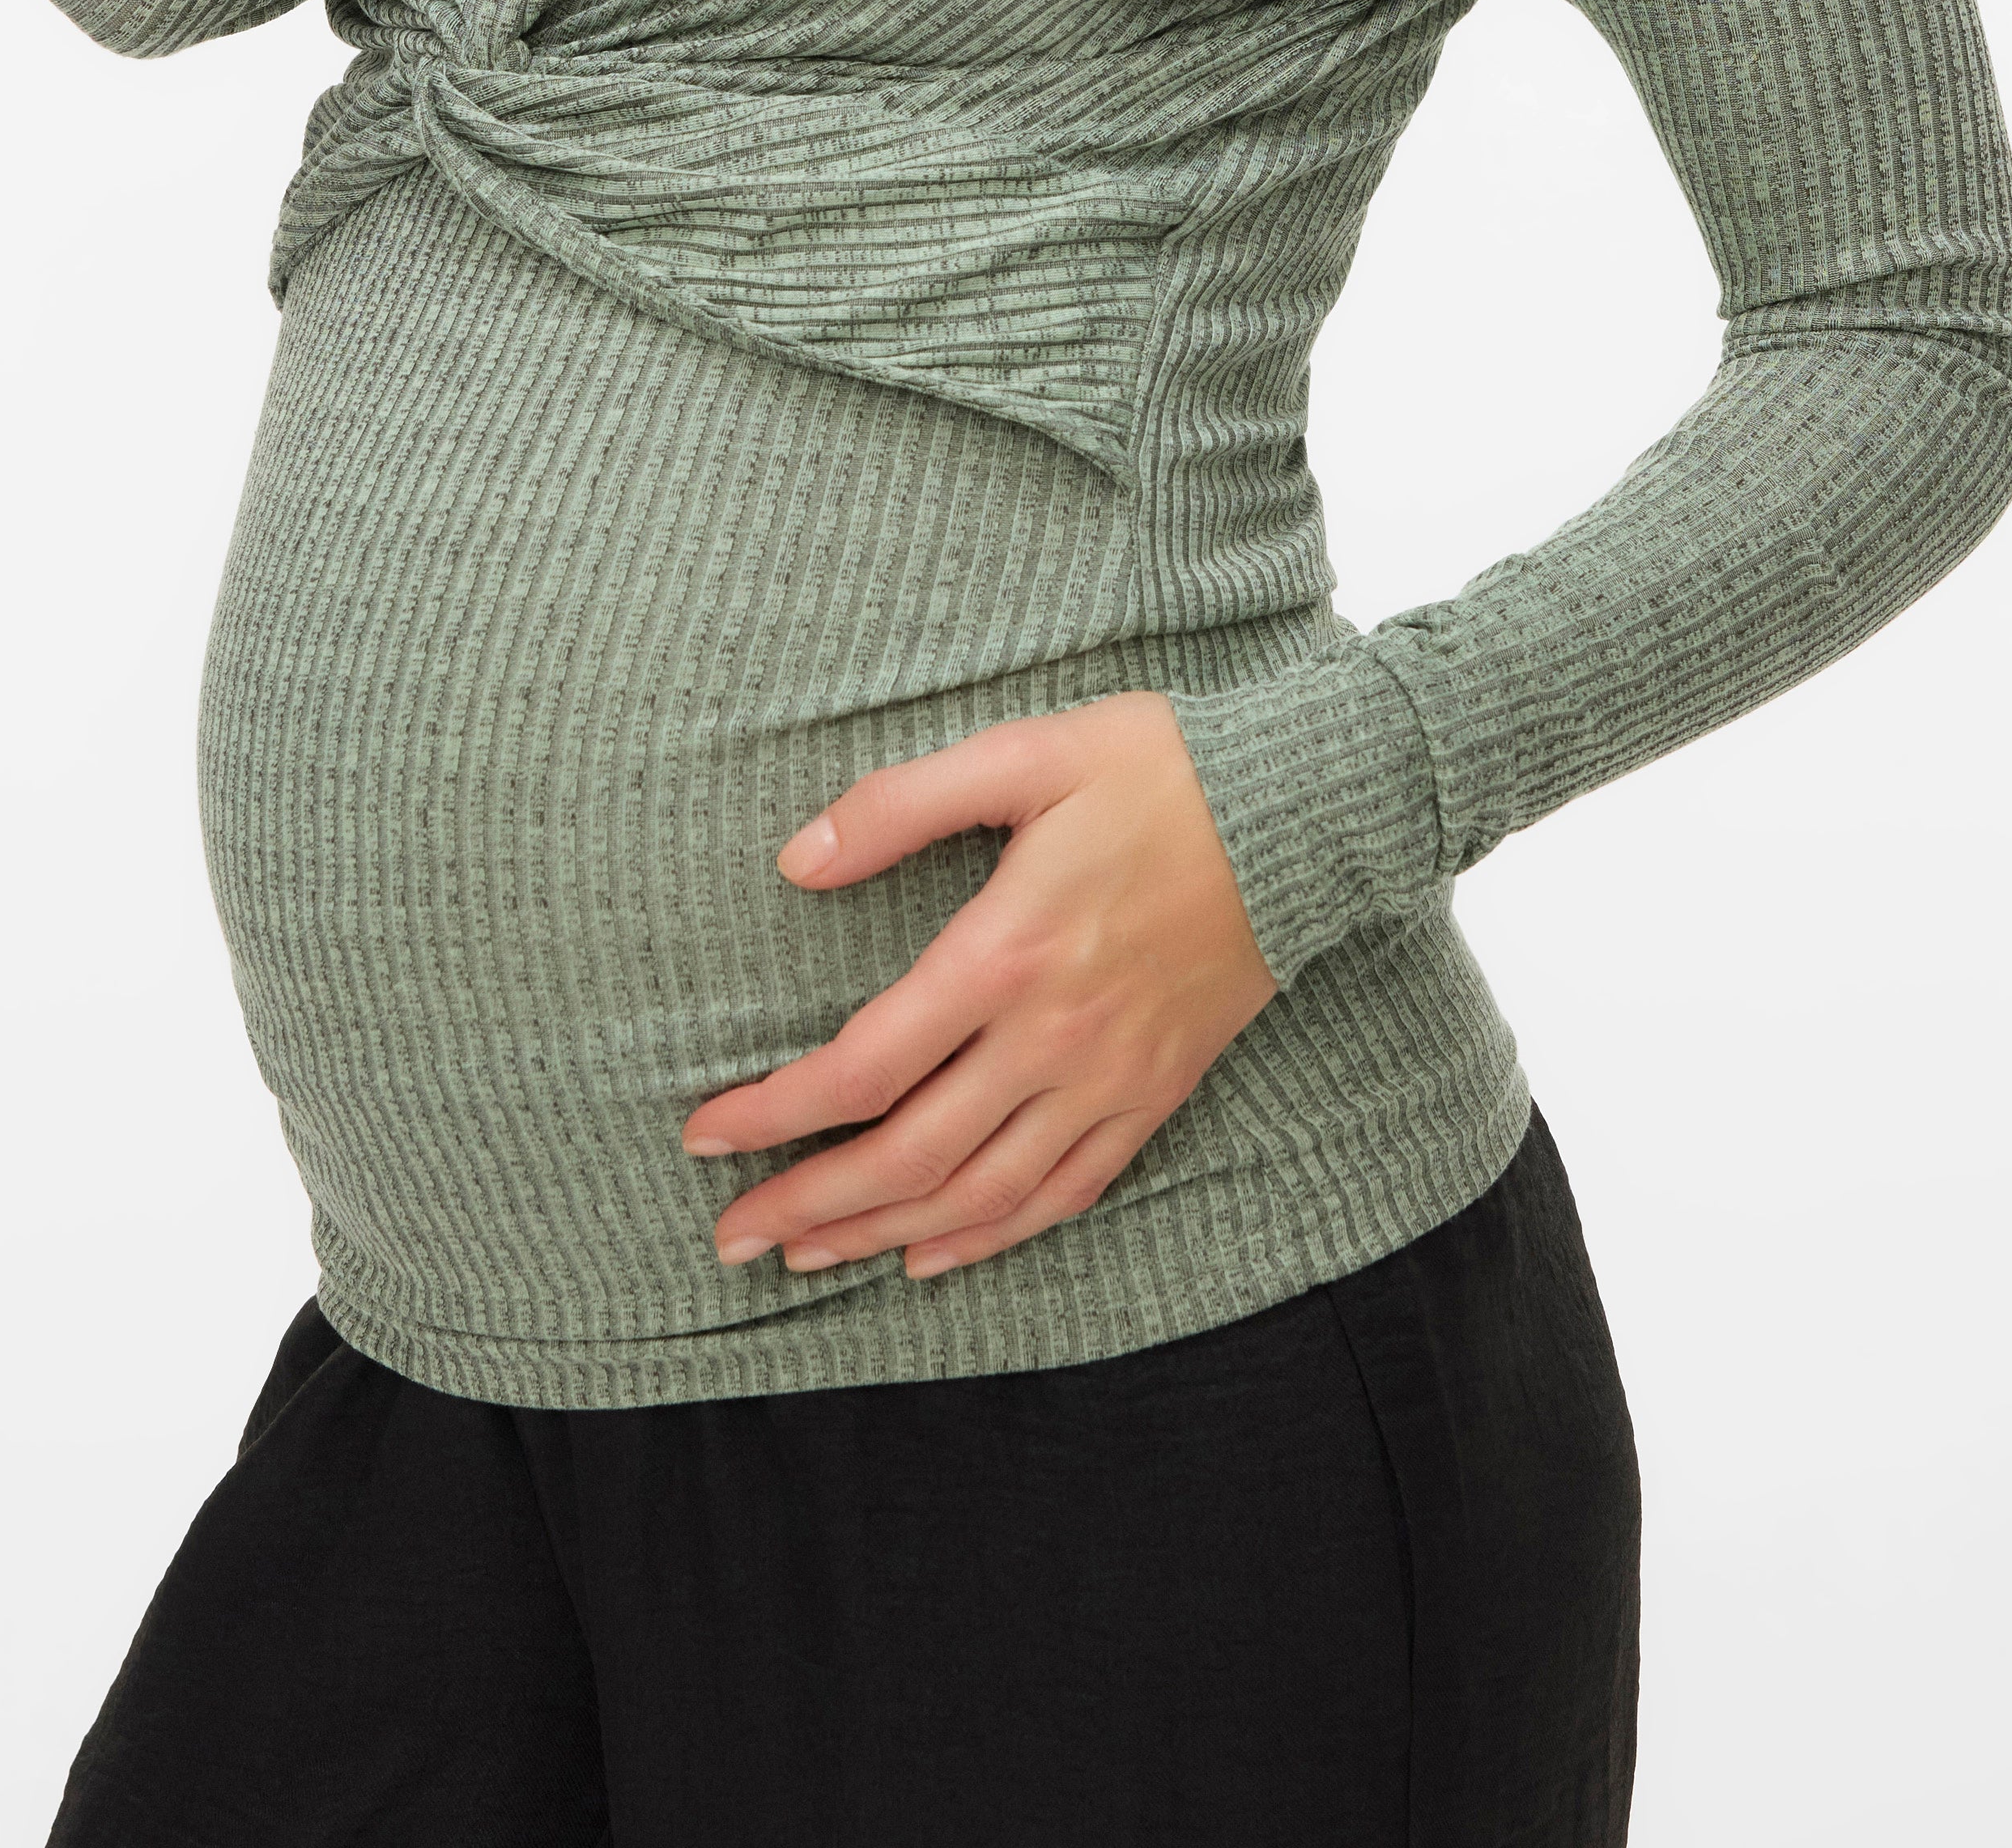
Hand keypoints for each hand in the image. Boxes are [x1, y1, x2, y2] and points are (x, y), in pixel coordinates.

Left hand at [681, 691, 1275, 1284]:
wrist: (1306, 811)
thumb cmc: (1158, 767)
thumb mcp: (1022, 752)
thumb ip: (900, 804)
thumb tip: (795, 861)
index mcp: (1008, 954)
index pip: (866, 1067)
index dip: (776, 1112)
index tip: (704, 1134)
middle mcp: (1053, 1038)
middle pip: (910, 1155)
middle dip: (809, 1204)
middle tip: (731, 1236)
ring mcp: (1108, 1078)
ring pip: (979, 1193)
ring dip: (881, 1233)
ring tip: (803, 1258)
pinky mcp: (1154, 1093)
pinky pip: (1063, 1193)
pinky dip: (990, 1236)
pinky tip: (932, 1253)